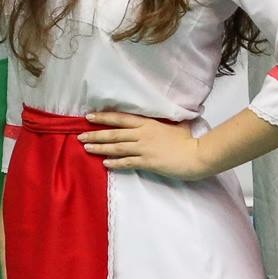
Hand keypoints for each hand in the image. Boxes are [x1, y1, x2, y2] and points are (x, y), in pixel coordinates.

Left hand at [79, 112, 215, 180]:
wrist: (197, 155)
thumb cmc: (189, 140)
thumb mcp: (178, 125)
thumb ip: (170, 121)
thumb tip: (174, 115)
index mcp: (148, 124)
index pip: (121, 118)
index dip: (104, 118)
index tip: (89, 117)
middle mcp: (142, 134)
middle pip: (114, 133)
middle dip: (96, 133)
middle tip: (80, 135)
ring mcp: (144, 148)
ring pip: (117, 147)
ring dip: (100, 147)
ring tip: (86, 147)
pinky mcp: (147, 162)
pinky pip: (127, 162)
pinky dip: (115, 163)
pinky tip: (105, 164)